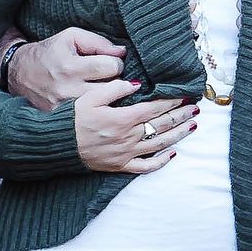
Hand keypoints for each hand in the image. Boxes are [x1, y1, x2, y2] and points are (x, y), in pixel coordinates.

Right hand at [9, 26, 124, 110]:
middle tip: (106, 77)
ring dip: (108, 98)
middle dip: (115, 81)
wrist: (17, 73)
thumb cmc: (49, 52)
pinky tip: (92, 103)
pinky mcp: (62, 119)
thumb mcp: (70, 37)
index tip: (110, 63)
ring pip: (104, 105)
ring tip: (99, 89)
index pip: (112, 67)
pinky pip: (91, 117)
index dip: (116, 63)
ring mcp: (64, 108)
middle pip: (111, 88)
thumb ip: (98, 42)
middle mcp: (67, 89)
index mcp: (70, 67)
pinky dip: (96, 110)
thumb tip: (122, 52)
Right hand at [71, 79, 193, 173]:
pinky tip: (172, 154)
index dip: (171, 101)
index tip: (184, 95)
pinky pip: (145, 166)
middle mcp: (128, 137)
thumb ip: (115, 89)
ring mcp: (126, 153)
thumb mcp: (90, 96)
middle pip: (161, 125)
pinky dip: (161, 162)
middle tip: (195, 108)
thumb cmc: (71, 118)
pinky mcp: (120, 166)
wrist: (56, 145)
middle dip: (180, 115)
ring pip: (159, 144)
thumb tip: (137, 84)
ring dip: (178, 134)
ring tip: (192, 126)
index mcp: (122, 118)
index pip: (155, 108)